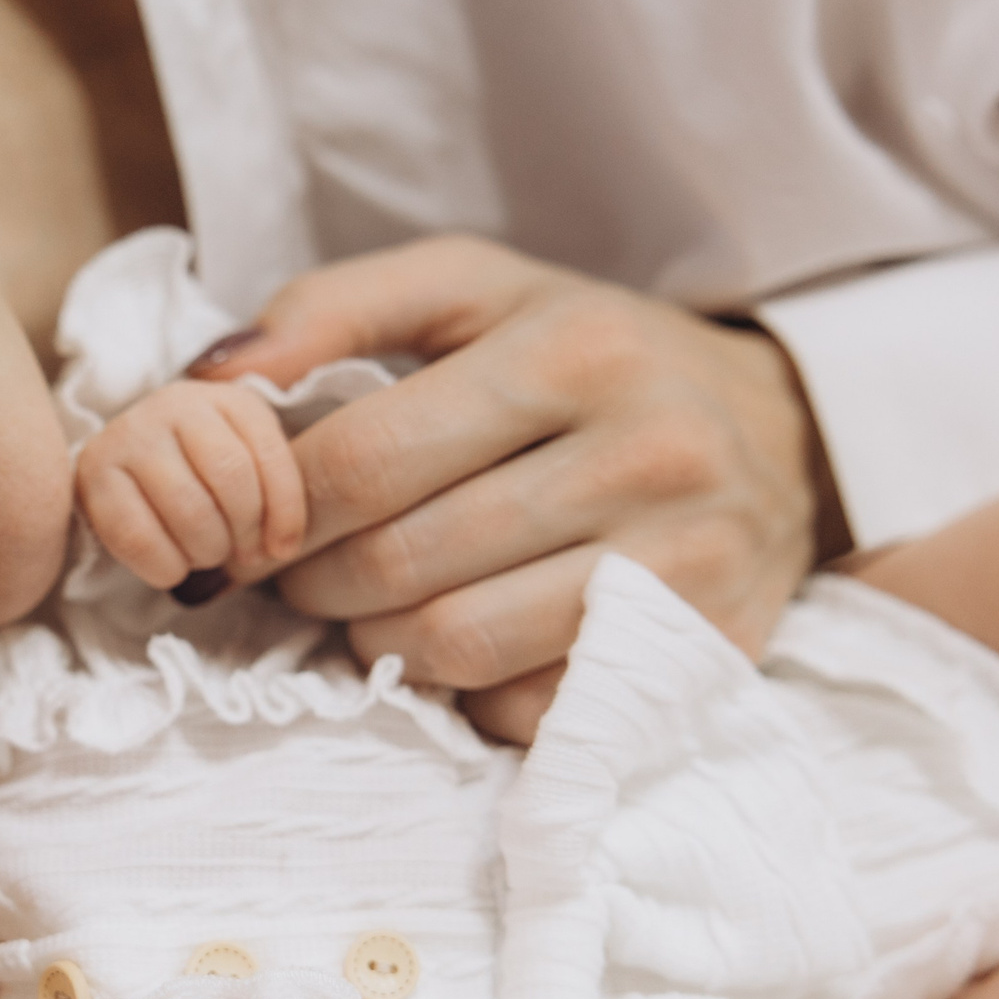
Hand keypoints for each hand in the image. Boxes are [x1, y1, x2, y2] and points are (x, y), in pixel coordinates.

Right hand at [76, 380, 306, 595]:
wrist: (129, 465)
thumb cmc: (202, 474)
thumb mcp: (249, 466)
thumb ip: (276, 494)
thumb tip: (280, 548)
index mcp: (226, 399)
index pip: (268, 454)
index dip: (285, 512)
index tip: (282, 549)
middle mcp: (173, 405)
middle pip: (230, 477)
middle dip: (244, 532)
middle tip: (239, 552)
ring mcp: (128, 436)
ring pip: (188, 509)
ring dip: (206, 551)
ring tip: (206, 554)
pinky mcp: (92, 475)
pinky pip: (137, 536)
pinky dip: (166, 567)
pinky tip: (173, 567)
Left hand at [196, 236, 845, 741]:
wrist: (789, 433)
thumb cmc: (595, 357)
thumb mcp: (477, 291)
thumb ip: (335, 308)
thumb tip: (208, 378)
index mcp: (574, 351)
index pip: (365, 460)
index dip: (279, 510)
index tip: (253, 524)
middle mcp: (644, 454)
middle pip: (401, 563)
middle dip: (318, 582)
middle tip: (306, 574)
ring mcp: (682, 563)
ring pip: (456, 646)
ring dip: (382, 643)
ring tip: (378, 608)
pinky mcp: (701, 651)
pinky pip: (528, 706)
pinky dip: (471, 691)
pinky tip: (470, 643)